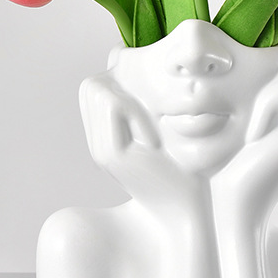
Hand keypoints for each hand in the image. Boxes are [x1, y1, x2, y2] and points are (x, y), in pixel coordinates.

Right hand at [79, 72, 198, 205]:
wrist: (186, 209)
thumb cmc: (185, 167)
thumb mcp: (166, 130)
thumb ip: (151, 107)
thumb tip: (141, 69)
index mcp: (108, 137)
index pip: (94, 89)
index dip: (118, 81)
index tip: (147, 100)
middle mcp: (98, 143)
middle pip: (91, 86)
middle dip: (120, 85)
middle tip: (148, 112)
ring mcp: (101, 149)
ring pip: (97, 91)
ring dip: (129, 99)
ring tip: (150, 126)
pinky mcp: (111, 155)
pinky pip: (114, 105)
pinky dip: (134, 112)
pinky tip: (152, 138)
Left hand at [217, 52, 277, 210]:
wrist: (233, 206)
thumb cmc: (233, 163)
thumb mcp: (254, 119)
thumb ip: (270, 92)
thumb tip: (275, 56)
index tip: (262, 91)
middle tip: (258, 107)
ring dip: (270, 88)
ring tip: (256, 121)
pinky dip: (266, 103)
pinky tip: (255, 133)